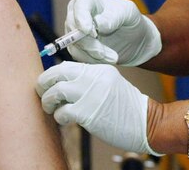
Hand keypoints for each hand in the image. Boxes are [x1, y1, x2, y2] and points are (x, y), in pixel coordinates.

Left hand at [37, 61, 159, 155]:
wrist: (146, 122)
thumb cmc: (126, 107)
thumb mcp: (108, 84)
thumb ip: (88, 80)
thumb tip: (63, 84)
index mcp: (97, 69)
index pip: (65, 66)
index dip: (51, 75)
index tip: (48, 85)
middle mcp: (93, 78)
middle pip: (56, 73)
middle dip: (43, 84)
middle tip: (42, 94)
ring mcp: (90, 94)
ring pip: (55, 92)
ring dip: (48, 102)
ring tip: (51, 109)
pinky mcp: (88, 113)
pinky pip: (62, 112)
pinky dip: (59, 117)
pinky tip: (64, 120)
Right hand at [64, 0, 161, 65]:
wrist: (133, 38)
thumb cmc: (130, 19)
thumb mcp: (129, 13)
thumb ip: (114, 17)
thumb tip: (97, 24)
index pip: (79, 6)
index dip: (81, 19)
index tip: (90, 31)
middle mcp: (75, 11)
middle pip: (73, 28)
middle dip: (90, 43)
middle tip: (108, 53)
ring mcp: (73, 29)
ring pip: (74, 44)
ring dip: (93, 55)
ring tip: (113, 58)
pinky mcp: (75, 45)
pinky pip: (78, 55)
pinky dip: (92, 60)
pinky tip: (107, 59)